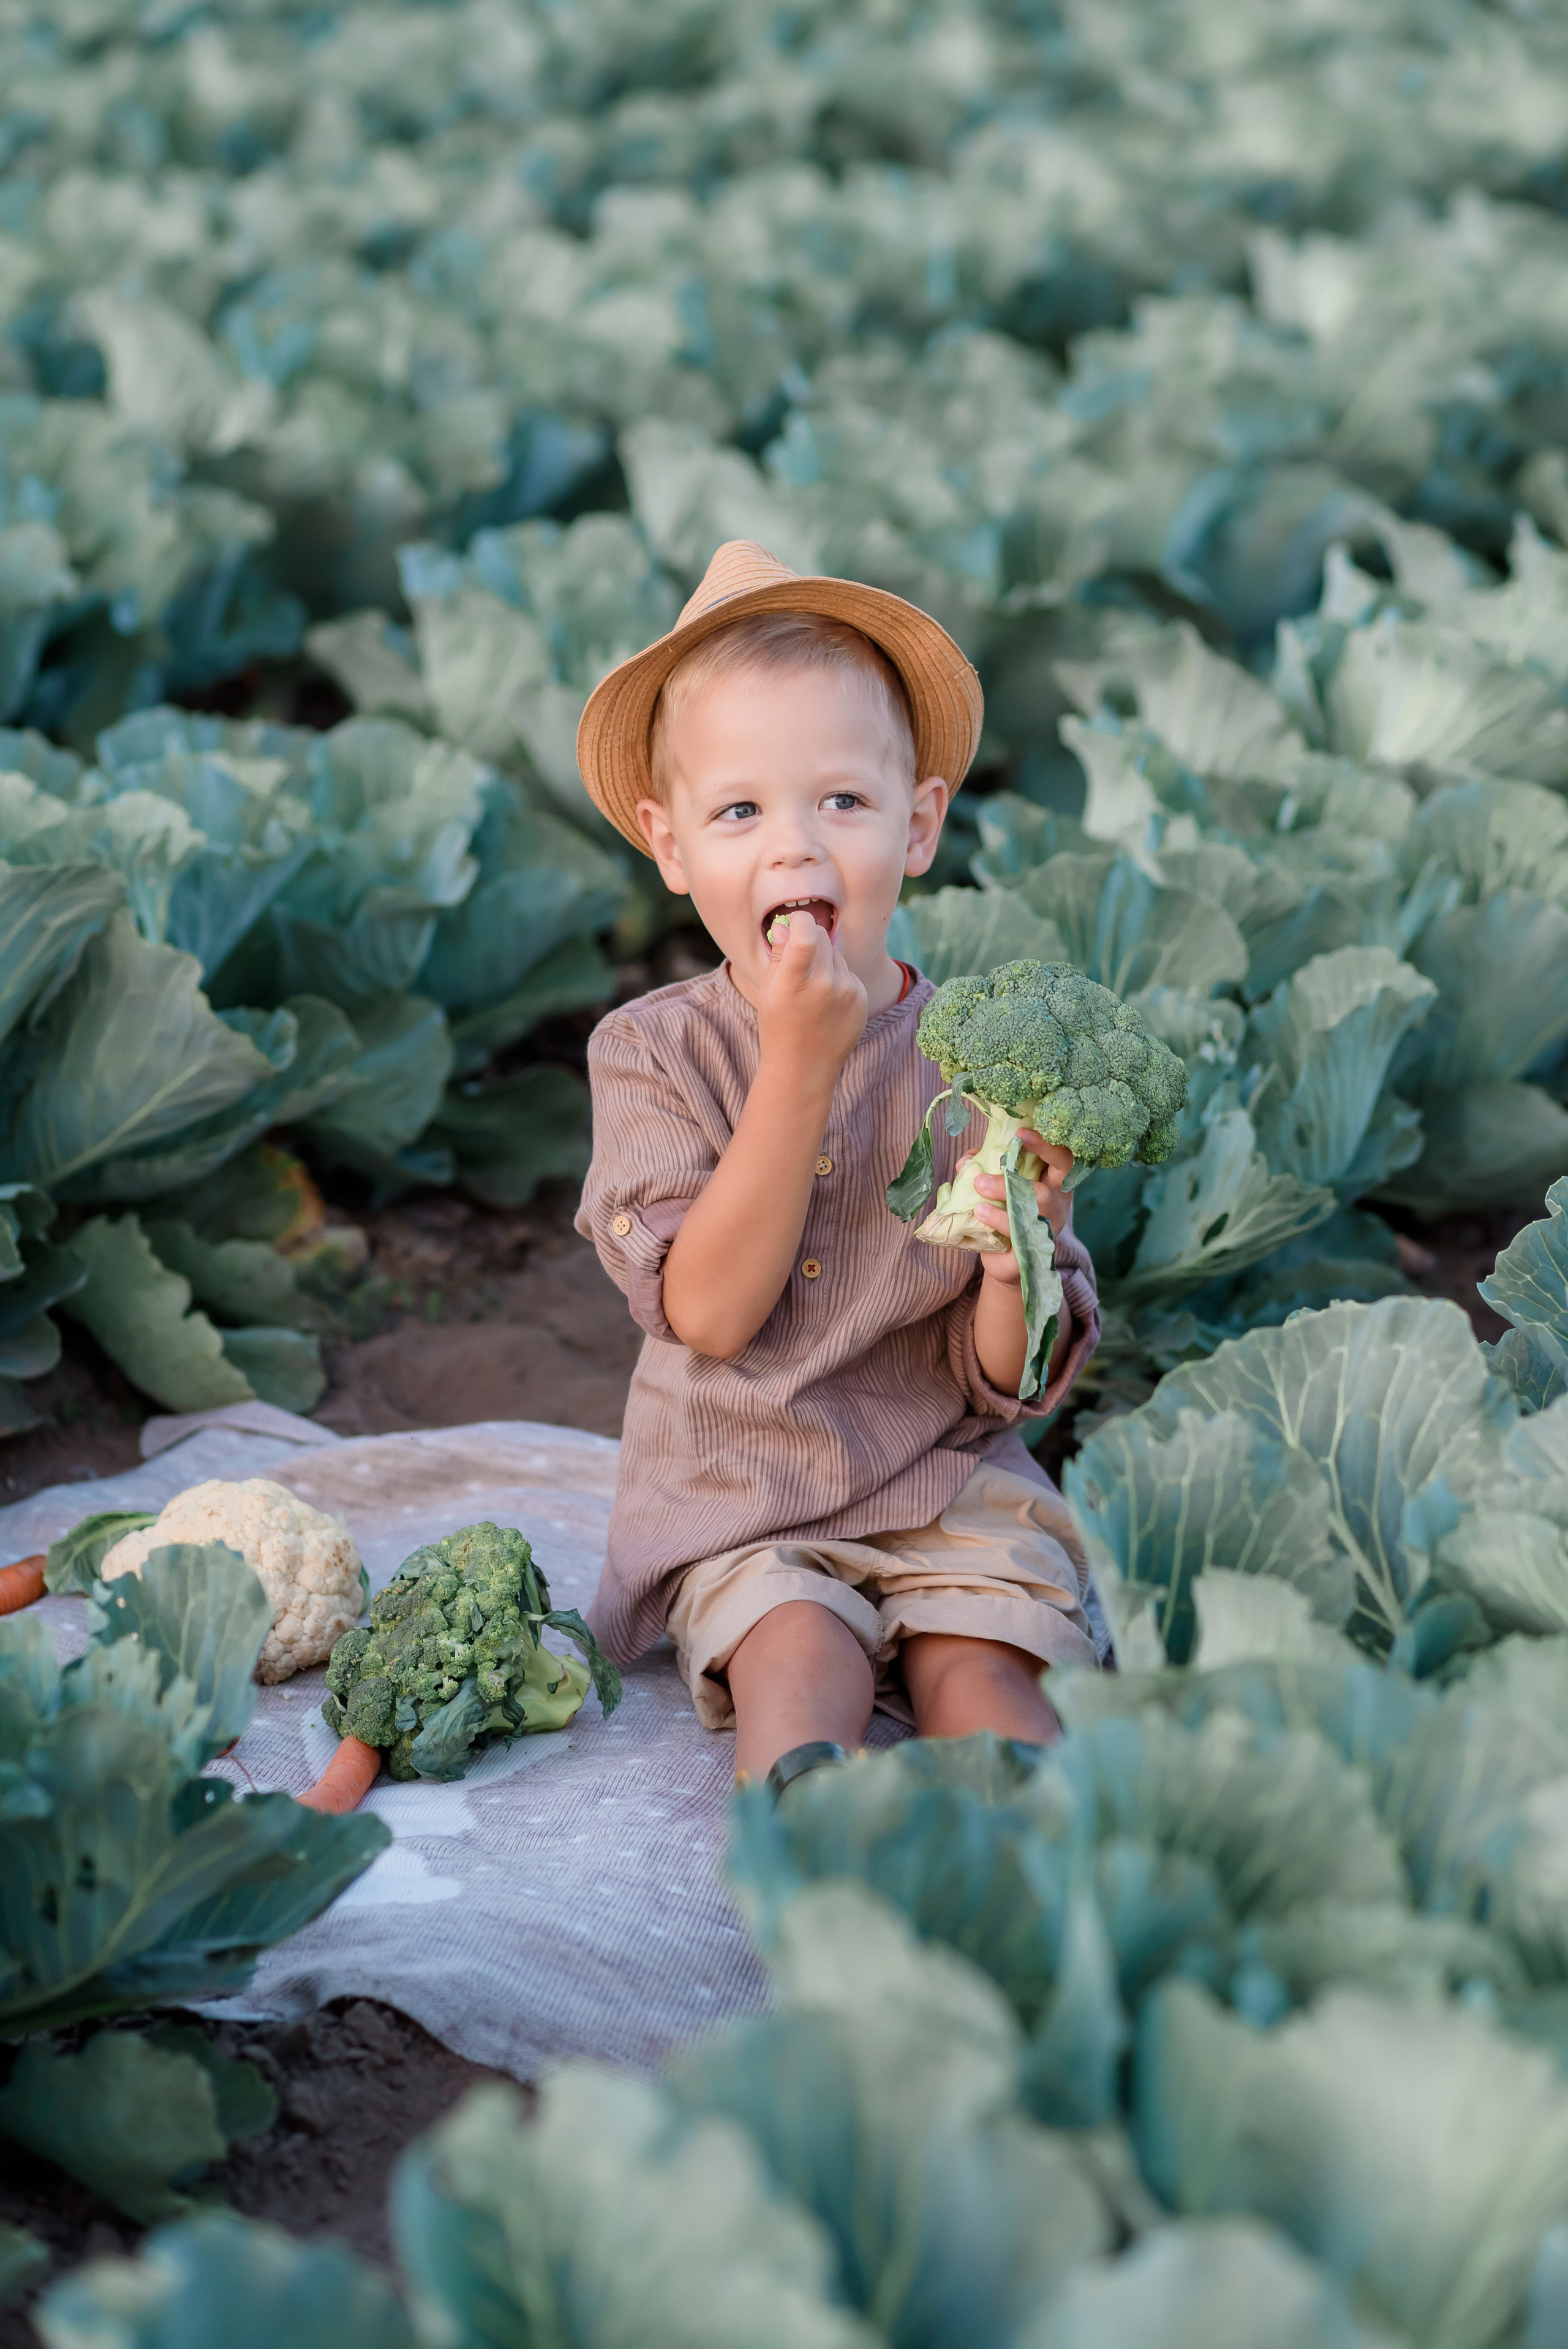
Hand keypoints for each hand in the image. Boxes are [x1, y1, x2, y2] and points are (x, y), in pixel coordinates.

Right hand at [756, 909, 867, 1083]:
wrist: (804, 1067)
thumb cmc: (780, 1027)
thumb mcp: (769, 990)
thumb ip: (779, 955)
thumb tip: (786, 925)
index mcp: (794, 982)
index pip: (806, 934)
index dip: (800, 921)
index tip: (794, 925)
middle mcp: (825, 985)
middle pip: (822, 936)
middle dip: (810, 938)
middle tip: (800, 961)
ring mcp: (847, 991)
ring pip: (836, 954)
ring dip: (825, 961)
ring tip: (812, 990)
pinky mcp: (861, 997)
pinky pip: (848, 972)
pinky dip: (838, 979)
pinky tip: (827, 1002)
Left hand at [969, 1131, 1072, 1287]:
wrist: (1004, 1261)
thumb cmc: (1005, 1215)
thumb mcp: (997, 1188)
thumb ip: (985, 1169)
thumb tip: (967, 1160)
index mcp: (1053, 1182)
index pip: (1062, 1156)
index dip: (1047, 1143)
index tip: (1022, 1132)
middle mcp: (1057, 1201)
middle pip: (1059, 1173)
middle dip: (1034, 1157)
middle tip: (1005, 1153)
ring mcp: (1049, 1225)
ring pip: (1037, 1202)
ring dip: (1005, 1191)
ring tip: (978, 1185)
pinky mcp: (1036, 1246)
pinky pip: (1020, 1230)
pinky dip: (997, 1219)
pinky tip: (979, 1212)